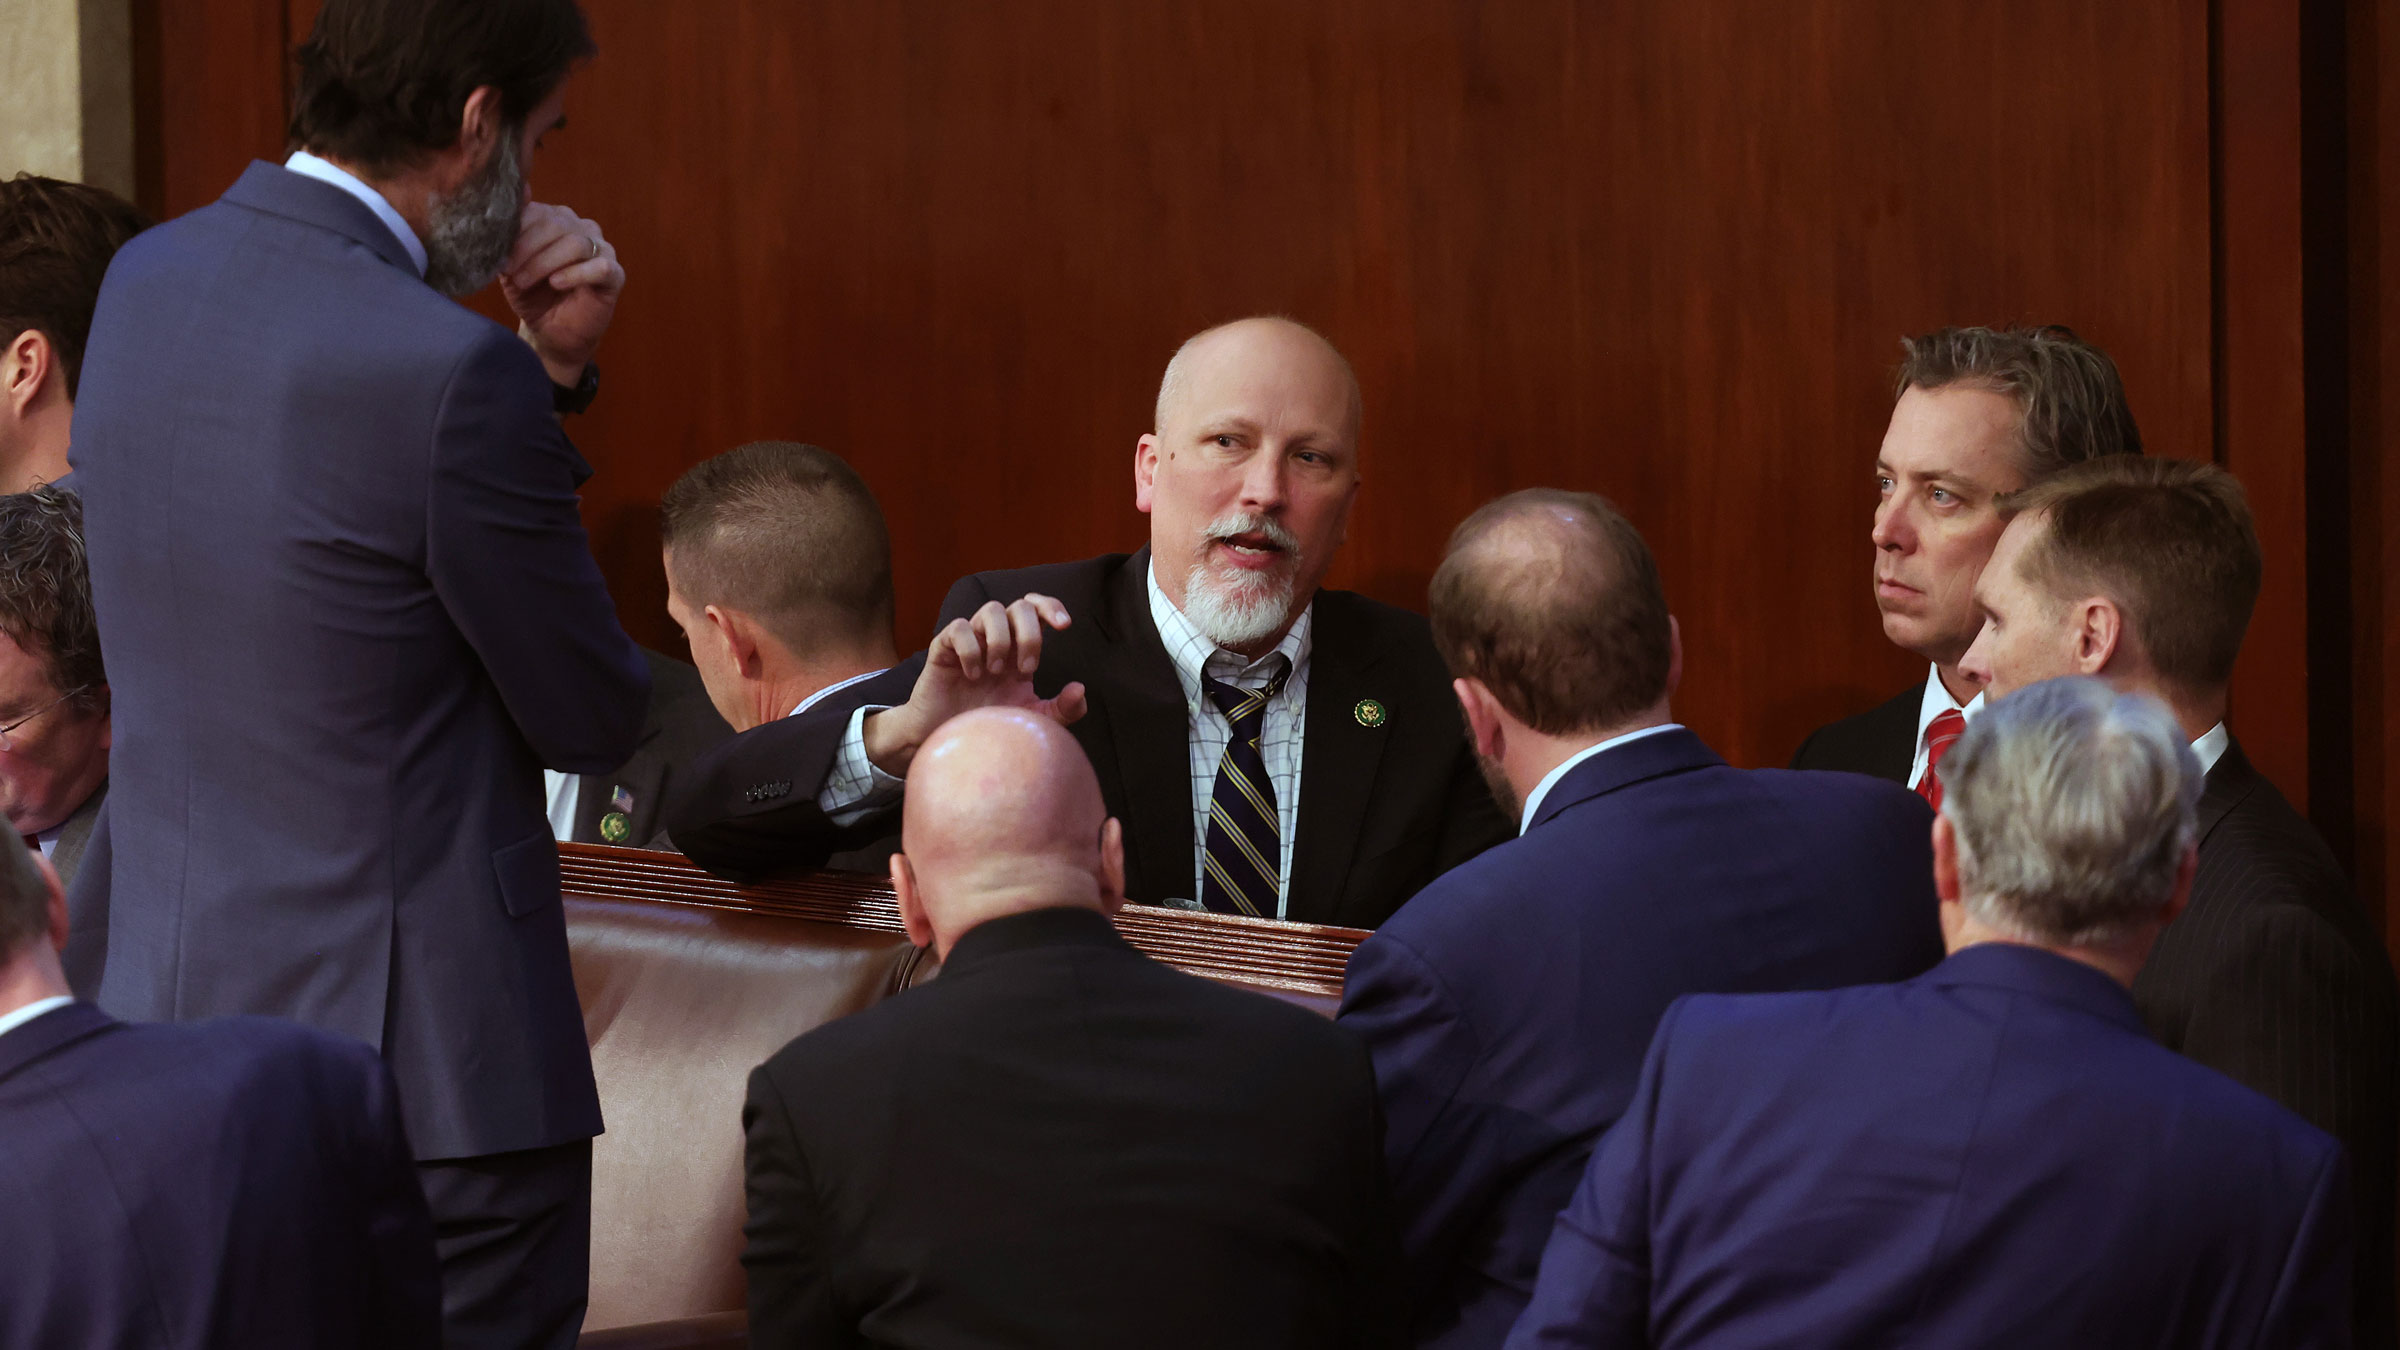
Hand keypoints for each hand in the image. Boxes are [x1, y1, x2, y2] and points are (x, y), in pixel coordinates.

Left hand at [501, 203, 622, 385]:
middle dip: (528, 248)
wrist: (550, 333)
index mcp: (559, 221)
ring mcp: (602, 251)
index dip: (517, 231)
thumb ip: (513, 230)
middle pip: (556, 224)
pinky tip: (556, 284)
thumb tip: (522, 189)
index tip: (499, 256)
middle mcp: (583, 229)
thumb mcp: (512, 264)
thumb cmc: (532, 296)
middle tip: (509, 272)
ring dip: (544, 263)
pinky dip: (575, 274)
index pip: (540, 212)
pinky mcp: (615, 276)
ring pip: (575, 244)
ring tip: (524, 282)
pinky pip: (600, 267)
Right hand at [863, 595, 1088, 775]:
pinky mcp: (944, 649)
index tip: (1065, 626)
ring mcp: (971, 642)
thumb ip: (1062, 710)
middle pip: (1019, 606)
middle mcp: (997, 640)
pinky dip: (970, 648)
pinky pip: (959, 628)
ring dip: (1000, 639)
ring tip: (995, 672)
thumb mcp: (1032, 720)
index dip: (1051, 608)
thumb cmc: (989, 726)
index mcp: (1019, 650)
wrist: (946, 741)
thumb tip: (1080, 688)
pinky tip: (972, 675)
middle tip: (1027, 670)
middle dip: (1030, 634)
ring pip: (991, 609)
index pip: (1037, 610)